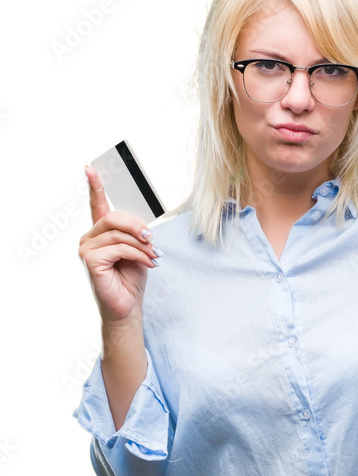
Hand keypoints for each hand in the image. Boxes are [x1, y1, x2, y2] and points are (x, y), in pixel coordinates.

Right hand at [78, 166, 159, 323]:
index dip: (94, 187)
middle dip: (136, 226)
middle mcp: (90, 238)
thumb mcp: (137, 250)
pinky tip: (147, 263)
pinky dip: (137, 254)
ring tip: (153, 256)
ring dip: (141, 245)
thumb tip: (142, 227)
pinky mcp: (90, 260)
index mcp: (100, 233)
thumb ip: (134, 234)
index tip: (91, 169)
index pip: (96, 206)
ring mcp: (87, 249)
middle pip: (113, 218)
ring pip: (118, 234)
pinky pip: (119, 248)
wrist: (128, 306)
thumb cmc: (130, 279)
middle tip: (151, 239)